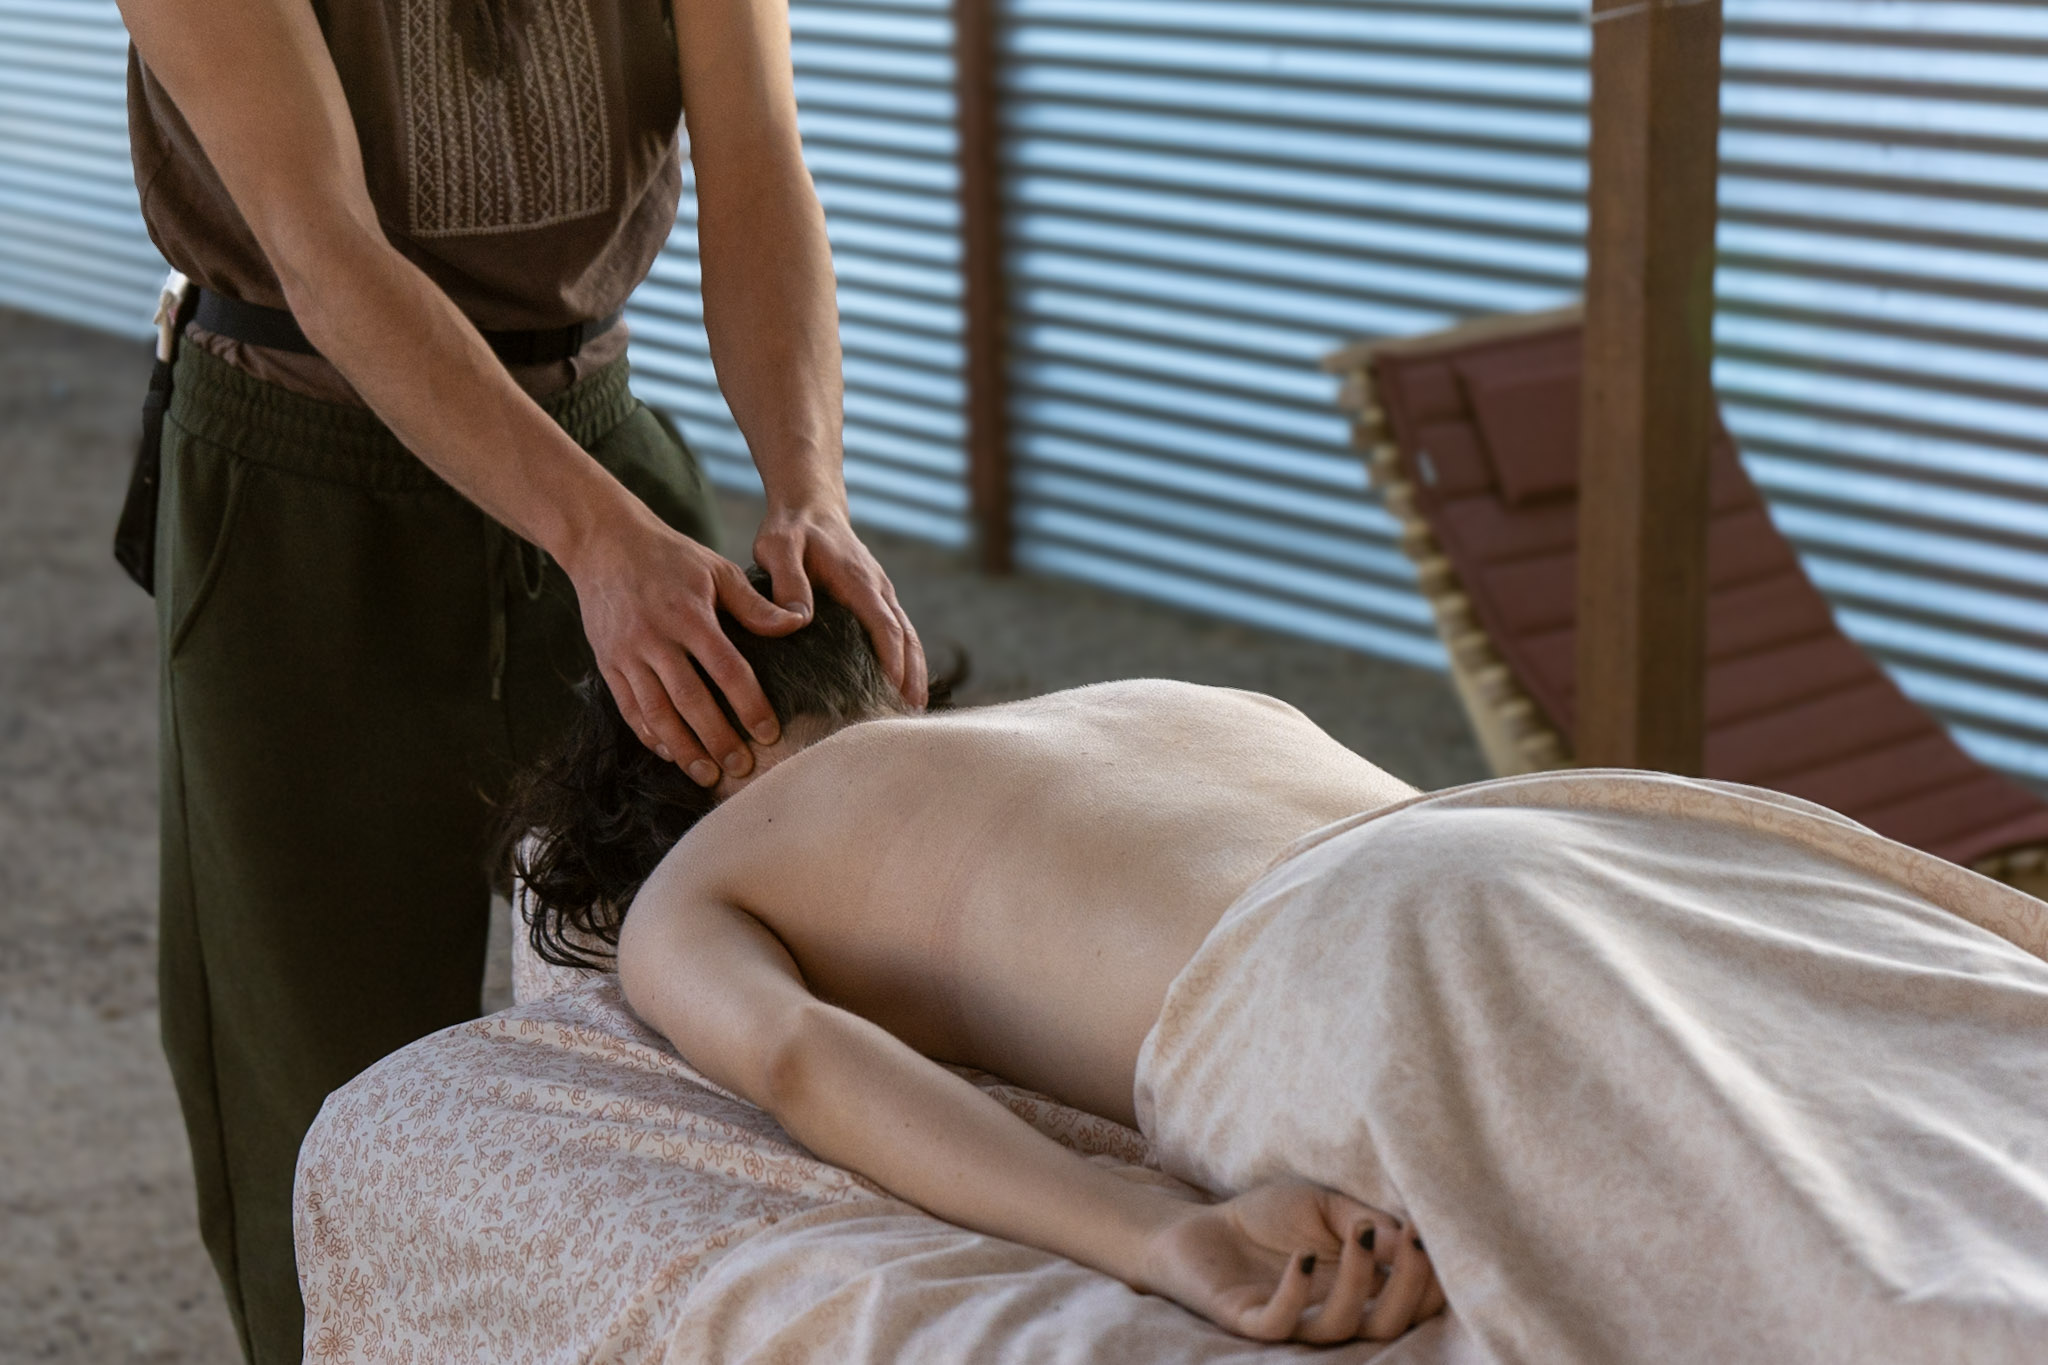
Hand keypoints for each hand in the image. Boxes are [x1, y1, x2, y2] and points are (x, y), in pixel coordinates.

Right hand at [567, 503, 805, 785]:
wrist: (603, 543)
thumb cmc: (670, 556)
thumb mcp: (717, 570)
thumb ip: (755, 604)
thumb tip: (798, 624)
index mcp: (689, 615)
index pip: (726, 669)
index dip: (749, 704)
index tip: (769, 733)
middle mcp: (656, 638)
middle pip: (690, 700)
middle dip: (718, 738)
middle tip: (742, 768)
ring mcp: (627, 654)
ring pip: (656, 712)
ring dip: (683, 748)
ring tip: (707, 774)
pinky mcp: (607, 663)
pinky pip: (628, 708)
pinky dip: (649, 735)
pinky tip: (671, 753)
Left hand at [753, 498, 927, 706]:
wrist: (810, 504)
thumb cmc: (791, 528)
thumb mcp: (778, 548)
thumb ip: (787, 581)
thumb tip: (799, 620)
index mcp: (859, 581)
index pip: (885, 626)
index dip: (892, 661)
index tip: (894, 692)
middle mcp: (878, 589)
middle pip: (907, 637)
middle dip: (912, 676)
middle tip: (910, 715)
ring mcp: (881, 593)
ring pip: (908, 637)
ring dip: (914, 671)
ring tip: (911, 710)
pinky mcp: (876, 599)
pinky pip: (898, 632)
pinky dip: (906, 660)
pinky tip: (899, 685)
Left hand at [1136, 1181, 1445, 1344]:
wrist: (1198, 1227)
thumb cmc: (1267, 1218)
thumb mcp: (1325, 1204)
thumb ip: (1367, 1217)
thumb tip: (1413, 1231)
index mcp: (1358, 1289)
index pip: (1411, 1302)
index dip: (1432, 1278)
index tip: (1435, 1232)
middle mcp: (1332, 1311)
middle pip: (1389, 1325)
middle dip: (1412, 1286)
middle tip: (1415, 1238)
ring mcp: (1293, 1319)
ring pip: (1341, 1327)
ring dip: (1359, 1281)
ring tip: (1361, 1233)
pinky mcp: (1250, 1320)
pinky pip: (1280, 1323)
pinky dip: (1296, 1294)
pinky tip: (1304, 1258)